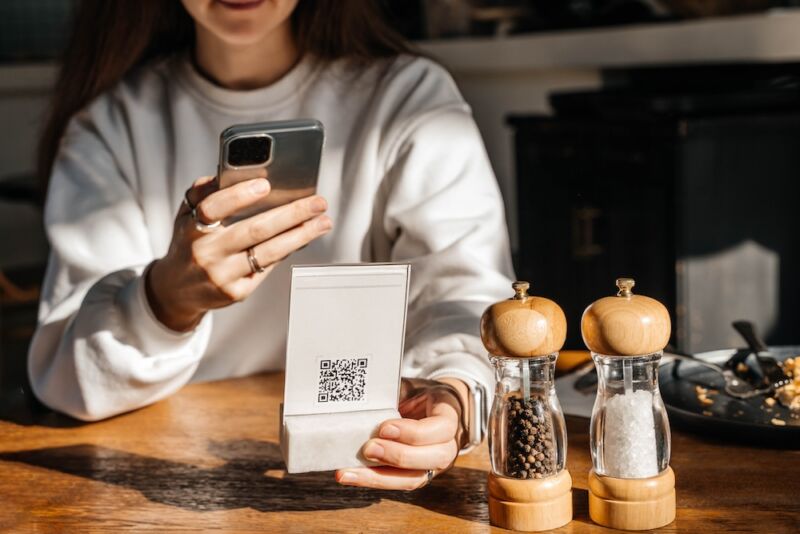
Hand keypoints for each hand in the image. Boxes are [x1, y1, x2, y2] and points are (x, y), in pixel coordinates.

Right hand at [146, 175, 331, 330]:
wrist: (176, 290)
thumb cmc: (189, 243)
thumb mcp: (186, 215)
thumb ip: (204, 194)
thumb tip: (230, 172)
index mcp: (191, 229)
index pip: (213, 208)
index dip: (239, 196)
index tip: (266, 184)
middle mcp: (206, 253)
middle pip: (254, 231)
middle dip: (291, 214)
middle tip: (317, 202)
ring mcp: (222, 276)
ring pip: (268, 252)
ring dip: (301, 235)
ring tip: (323, 222)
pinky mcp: (236, 293)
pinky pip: (268, 268)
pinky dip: (288, 250)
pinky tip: (304, 238)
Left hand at [335, 378, 468, 489]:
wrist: (432, 409)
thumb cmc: (420, 395)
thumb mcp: (412, 386)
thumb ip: (395, 391)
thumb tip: (363, 392)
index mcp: (450, 418)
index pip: (440, 429)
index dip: (412, 432)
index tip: (384, 427)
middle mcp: (448, 446)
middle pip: (431, 459)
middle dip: (397, 456)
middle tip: (368, 448)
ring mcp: (434, 466)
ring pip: (412, 479)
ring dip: (379, 478)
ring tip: (349, 472)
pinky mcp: (417, 476)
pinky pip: (397, 484)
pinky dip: (373, 481)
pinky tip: (350, 476)